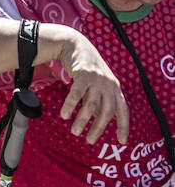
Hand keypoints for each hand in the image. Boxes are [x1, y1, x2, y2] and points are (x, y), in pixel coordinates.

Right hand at [58, 28, 130, 143]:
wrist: (75, 45)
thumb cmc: (86, 67)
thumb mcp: (99, 82)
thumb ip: (101, 97)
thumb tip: (97, 118)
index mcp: (115, 88)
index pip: (123, 111)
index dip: (123, 127)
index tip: (121, 141)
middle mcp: (109, 85)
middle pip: (106, 111)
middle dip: (98, 128)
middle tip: (89, 140)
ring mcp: (97, 79)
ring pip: (90, 105)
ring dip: (82, 120)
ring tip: (75, 131)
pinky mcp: (83, 74)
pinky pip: (76, 94)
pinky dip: (70, 106)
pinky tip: (64, 115)